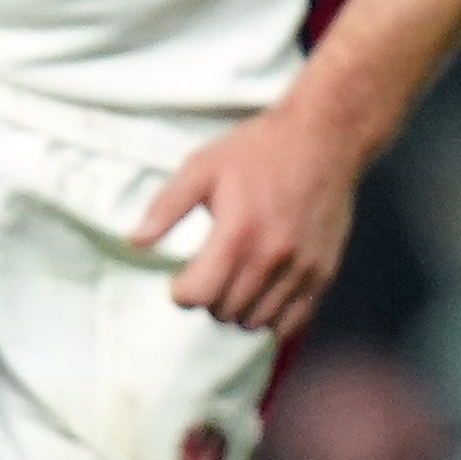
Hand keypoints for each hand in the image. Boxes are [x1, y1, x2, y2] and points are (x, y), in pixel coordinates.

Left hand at [137, 100, 362, 337]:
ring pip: (257, 321)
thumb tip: (136, 241)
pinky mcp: (324, 271)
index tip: (181, 279)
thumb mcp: (201, 167)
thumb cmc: (259, 151)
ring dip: (237, 309)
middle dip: (208, 298)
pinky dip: (272, 316)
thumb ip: (165, 207)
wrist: (324, 138)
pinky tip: (261, 292)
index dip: (181, 292)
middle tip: (208, 273)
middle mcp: (272, 257)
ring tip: (233, 281)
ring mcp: (302, 268)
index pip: (199, 296)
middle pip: (225, 311)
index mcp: (237, 233)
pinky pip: (294, 320)